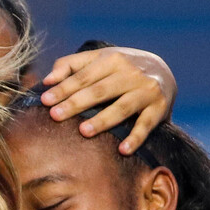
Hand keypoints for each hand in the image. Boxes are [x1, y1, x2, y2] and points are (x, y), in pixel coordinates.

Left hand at [40, 47, 175, 153]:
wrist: (164, 71)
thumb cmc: (120, 69)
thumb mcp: (99, 60)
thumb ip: (71, 66)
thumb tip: (47, 80)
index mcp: (112, 60)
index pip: (84, 76)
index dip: (64, 88)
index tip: (45, 100)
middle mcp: (131, 73)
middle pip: (100, 90)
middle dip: (76, 103)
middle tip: (55, 116)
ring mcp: (146, 90)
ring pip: (122, 107)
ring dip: (103, 120)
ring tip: (84, 131)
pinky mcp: (159, 108)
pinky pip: (146, 125)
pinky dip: (136, 138)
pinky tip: (123, 150)